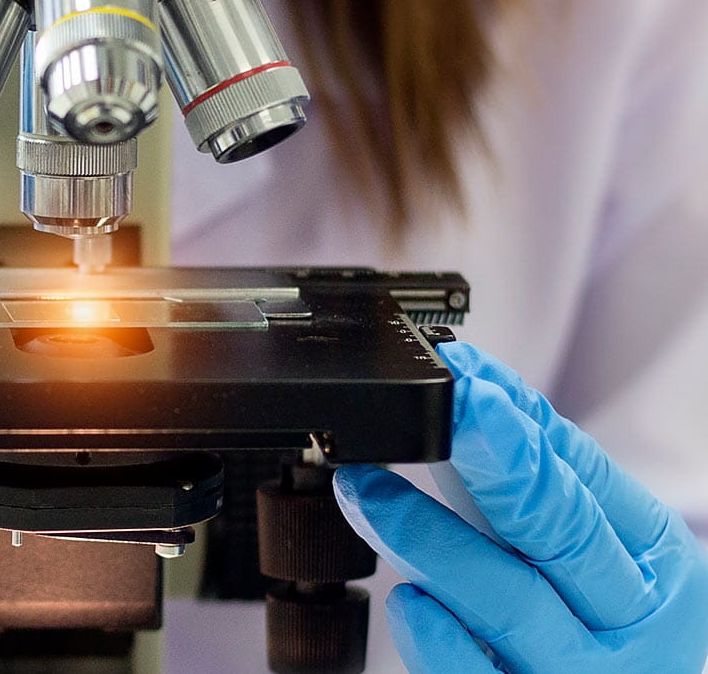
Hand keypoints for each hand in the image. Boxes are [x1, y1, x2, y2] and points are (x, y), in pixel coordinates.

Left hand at [334, 341, 707, 673]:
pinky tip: (406, 599)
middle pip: (560, 535)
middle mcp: (627, 626)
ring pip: (507, 604)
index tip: (468, 384)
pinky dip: (437, 637)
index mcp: (655, 566)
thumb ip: (535, 483)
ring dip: (429, 538)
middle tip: (432, 417)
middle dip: (497, 465)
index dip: (520, 433)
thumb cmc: (603, 623)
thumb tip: (467, 398)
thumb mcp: (598, 551)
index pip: (583, 484)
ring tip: (365, 492)